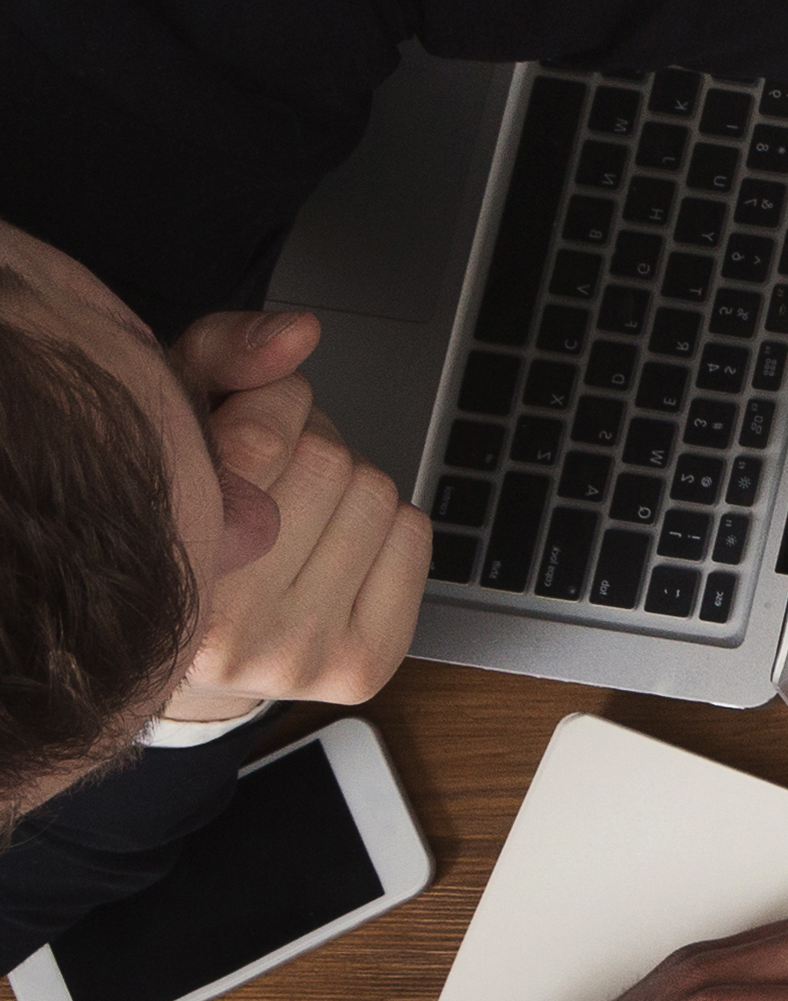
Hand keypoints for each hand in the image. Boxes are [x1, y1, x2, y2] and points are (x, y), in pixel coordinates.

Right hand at [159, 311, 426, 726]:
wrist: (191, 640)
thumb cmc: (182, 508)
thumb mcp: (172, 414)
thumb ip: (224, 354)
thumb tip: (299, 333)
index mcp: (159, 561)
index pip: (262, 441)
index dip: (270, 405)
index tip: (244, 420)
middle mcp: (218, 629)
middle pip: (332, 463)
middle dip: (310, 446)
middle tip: (270, 480)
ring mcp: (291, 656)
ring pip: (377, 496)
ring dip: (347, 486)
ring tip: (295, 515)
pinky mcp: (357, 667)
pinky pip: (414, 535)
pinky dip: (385, 525)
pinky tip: (329, 551)